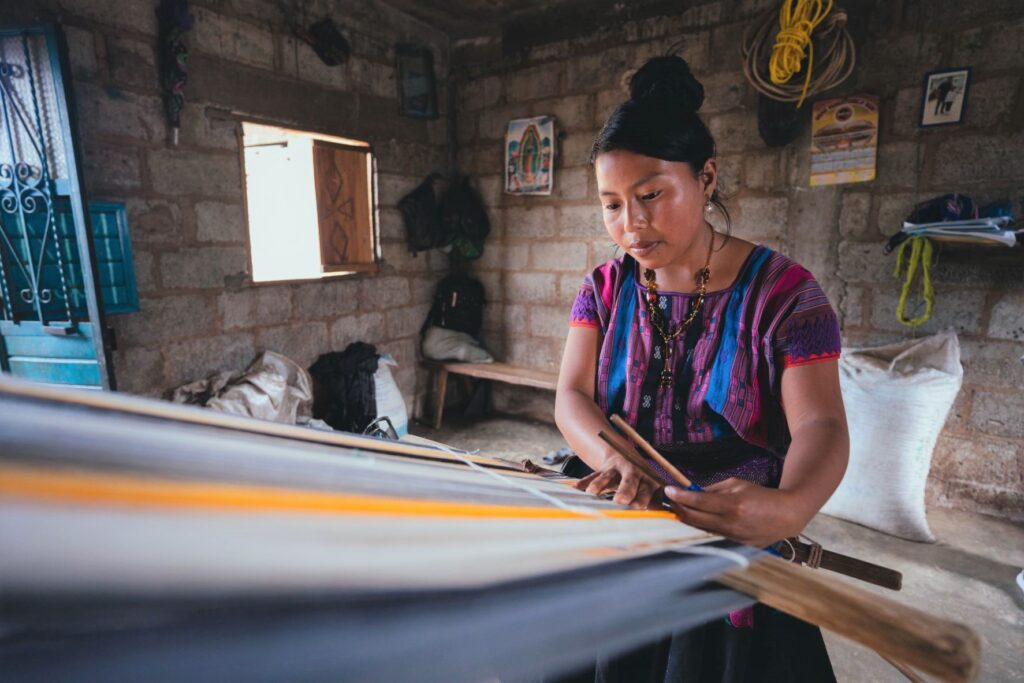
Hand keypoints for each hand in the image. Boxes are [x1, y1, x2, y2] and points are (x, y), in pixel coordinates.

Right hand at [575, 453, 661, 508]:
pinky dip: (585, 482)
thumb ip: (654, 504)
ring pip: (609, 476)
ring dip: (600, 484)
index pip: (649, 491)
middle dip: (625, 490)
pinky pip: (594, 474)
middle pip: (630, 481)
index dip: (645, 499)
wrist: (629, 458)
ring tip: (592, 492)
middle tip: (620, 501)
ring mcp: (619, 469)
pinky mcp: (605, 468)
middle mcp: (636, 473)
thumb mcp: (652, 491)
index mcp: (650, 481)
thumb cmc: (643, 483)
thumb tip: (660, 518)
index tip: (638, 508)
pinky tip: (576, 487)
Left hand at [664, 478, 808, 546]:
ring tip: (679, 508)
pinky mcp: (734, 545)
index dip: (680, 496)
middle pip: (693, 518)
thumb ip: (713, 489)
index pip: (697, 501)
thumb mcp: (737, 485)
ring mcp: (731, 537)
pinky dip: (701, 526)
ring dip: (687, 518)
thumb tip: (692, 492)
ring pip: (700, 529)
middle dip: (678, 508)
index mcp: (732, 505)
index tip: (668, 490)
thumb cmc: (761, 496)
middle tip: (670, 500)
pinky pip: (711, 535)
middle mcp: (730, 523)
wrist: (785, 516)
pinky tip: (696, 519)